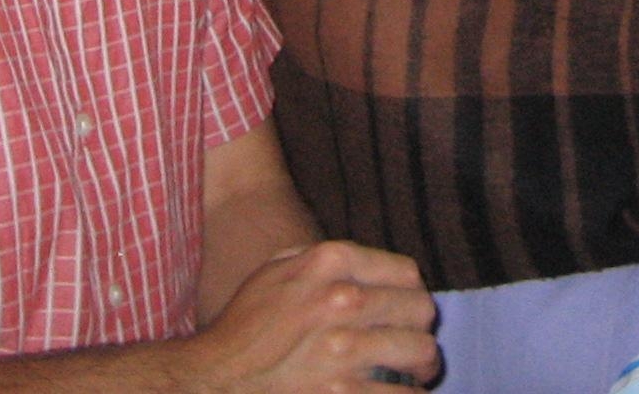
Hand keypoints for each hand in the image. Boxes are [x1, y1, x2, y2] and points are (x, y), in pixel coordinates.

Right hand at [172, 240, 438, 391]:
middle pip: (420, 310)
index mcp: (329, 262)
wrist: (215, 379)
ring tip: (415, 373)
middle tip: (414, 343)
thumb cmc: (244, 326)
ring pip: (422, 354)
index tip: (406, 309)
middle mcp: (343, 300)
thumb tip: (367, 266)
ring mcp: (345, 350)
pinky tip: (399, 393)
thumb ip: (322, 258)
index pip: (406, 272)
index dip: (411, 293)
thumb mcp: (276, 270)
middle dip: (420, 329)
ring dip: (421, 366)